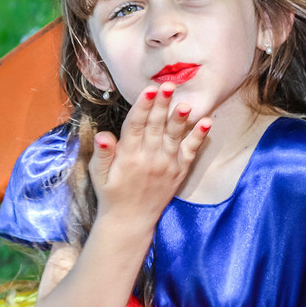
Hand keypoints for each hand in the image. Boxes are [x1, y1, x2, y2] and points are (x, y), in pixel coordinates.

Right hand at [89, 83, 210, 226]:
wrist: (131, 221)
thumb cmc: (112, 194)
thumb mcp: (98, 175)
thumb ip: (102, 154)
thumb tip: (103, 135)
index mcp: (128, 156)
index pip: (135, 126)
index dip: (143, 107)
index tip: (149, 90)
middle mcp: (149, 158)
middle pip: (156, 126)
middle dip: (162, 105)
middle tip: (168, 85)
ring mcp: (166, 165)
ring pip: (174, 137)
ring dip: (180, 120)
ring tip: (185, 104)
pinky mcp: (179, 171)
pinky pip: (190, 152)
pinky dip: (199, 138)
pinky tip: (207, 123)